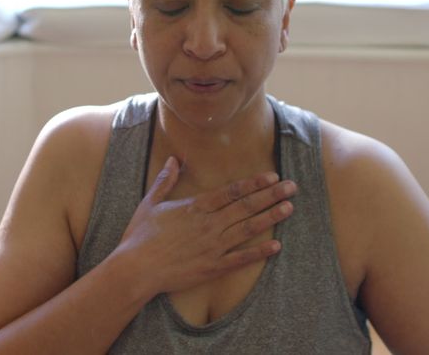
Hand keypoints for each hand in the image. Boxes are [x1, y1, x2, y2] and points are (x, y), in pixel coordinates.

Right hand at [114, 156, 296, 295]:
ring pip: (248, 229)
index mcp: (195, 207)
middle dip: (271, 195)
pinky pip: (241, 258)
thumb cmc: (140, 236)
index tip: (272, 177)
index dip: (254, 183)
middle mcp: (209, 224)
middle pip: (246, 206)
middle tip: (292, 188)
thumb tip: (173, 160)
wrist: (136, 269)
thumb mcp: (150, 203)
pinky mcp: (213, 267)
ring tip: (289, 209)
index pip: (232, 191)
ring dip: (271, 218)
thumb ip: (165, 181)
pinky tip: (276, 246)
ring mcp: (213, 246)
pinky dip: (259, 252)